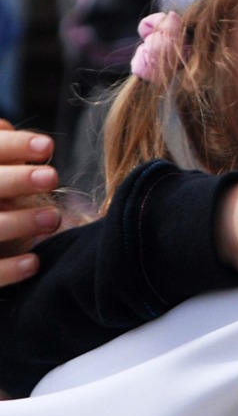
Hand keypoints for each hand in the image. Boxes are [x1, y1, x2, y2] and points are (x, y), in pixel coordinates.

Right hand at [0, 120, 60, 285]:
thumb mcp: (2, 172)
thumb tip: (37, 147)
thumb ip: (10, 154)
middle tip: (52, 177)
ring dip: (19, 223)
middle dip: (16, 180)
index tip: (47, 147)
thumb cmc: (2, 195)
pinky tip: (34, 262)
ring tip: (54, 219)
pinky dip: (7, 269)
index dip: (13, 146)